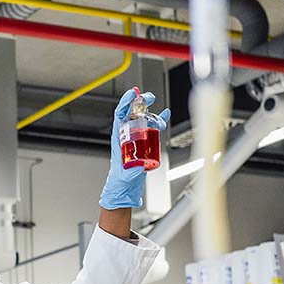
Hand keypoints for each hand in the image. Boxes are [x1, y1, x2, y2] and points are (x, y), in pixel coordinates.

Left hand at [99, 88, 170, 209]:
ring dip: (150, 111)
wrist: (124, 189)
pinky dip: (158, 120)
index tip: (133, 94)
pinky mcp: (144, 144)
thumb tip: (139, 167)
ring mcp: (135, 139)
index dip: (125, 103)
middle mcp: (126, 136)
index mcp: (118, 139)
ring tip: (158, 110)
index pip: (119, 116)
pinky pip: (151, 129)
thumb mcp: (124, 175)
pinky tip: (165, 114)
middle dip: (139, 103)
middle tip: (148, 97)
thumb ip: (131, 172)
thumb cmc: (119, 181)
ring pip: (142, 120)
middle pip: (131, 114)